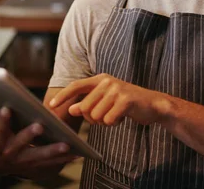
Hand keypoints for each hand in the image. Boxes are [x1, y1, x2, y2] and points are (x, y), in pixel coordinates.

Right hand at [0, 96, 77, 179]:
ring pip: (38, 158)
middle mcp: (9, 156)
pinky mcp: (37, 169)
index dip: (1, 121)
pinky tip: (76, 153)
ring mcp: (23, 165)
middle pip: (18, 146)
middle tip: (39, 125)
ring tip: (65, 144)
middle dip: (28, 136)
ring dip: (52, 152)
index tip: (7, 107)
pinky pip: (52, 165)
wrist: (2, 166)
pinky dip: (64, 160)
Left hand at [49, 74, 170, 125]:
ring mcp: (117, 89)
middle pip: (85, 108)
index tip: (50, 106)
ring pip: (96, 116)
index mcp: (100, 79)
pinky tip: (122, 117)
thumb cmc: (126, 104)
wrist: (153, 104)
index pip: (76, 86)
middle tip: (106, 116)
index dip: (62, 96)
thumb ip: (88, 103)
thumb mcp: (105, 101)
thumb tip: (71, 109)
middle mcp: (107, 81)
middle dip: (93, 118)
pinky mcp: (126, 99)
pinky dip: (114, 123)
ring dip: (105, 121)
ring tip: (116, 114)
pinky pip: (109, 120)